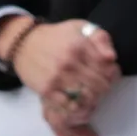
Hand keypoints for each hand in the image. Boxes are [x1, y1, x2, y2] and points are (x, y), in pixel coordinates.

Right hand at [11, 20, 119, 135]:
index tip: (108, 73)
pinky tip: (78, 101)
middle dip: (104, 88)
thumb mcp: (80, 27)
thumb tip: (111, 58)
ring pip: (88, 98)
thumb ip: (100, 38)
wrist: (23, 42)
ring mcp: (57, 77)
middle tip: (99, 85)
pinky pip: (70, 107)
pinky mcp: (47, 90)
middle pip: (101, 86)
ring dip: (93, 99)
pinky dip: (78, 108)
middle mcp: (69, 62)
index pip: (108, 68)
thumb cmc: (56, 36)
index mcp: (79, 45)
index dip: (112, 73)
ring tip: (90, 93)